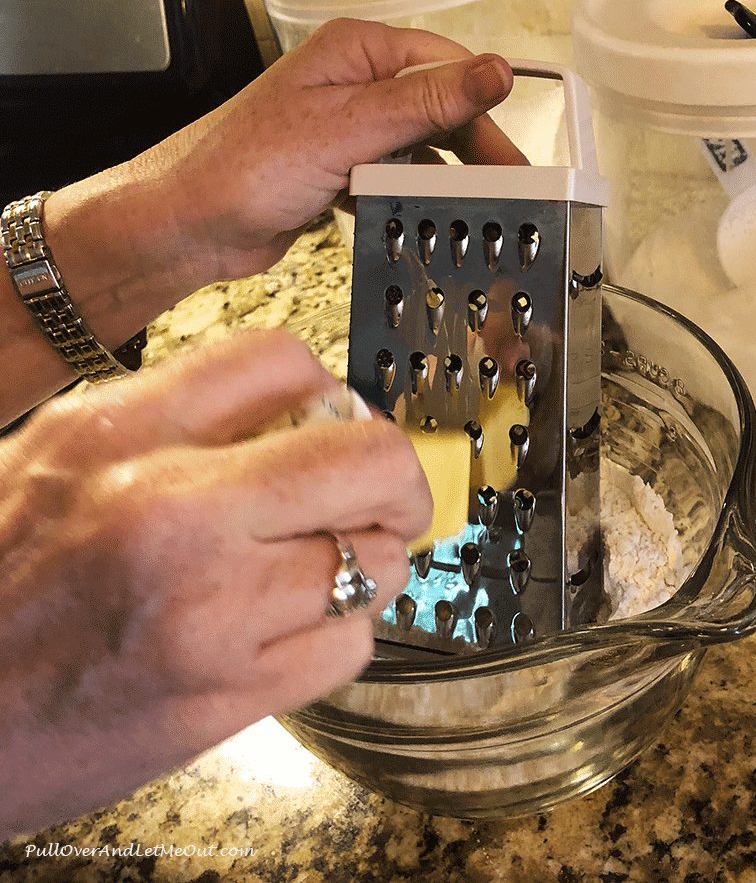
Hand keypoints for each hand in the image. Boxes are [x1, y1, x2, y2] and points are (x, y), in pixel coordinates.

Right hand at [0, 329, 430, 837]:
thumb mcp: (56, 457)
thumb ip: (176, 415)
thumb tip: (298, 406)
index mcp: (118, 436)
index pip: (280, 361)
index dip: (332, 388)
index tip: (339, 421)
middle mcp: (172, 514)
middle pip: (370, 458)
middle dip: (396, 475)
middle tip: (380, 493)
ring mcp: (211, 612)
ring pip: (379, 562)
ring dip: (371, 559)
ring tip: (326, 565)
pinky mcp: (231, 697)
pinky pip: (352, 644)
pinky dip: (344, 629)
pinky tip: (297, 625)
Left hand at [2, 19, 523, 422]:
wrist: (192, 224)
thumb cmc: (247, 166)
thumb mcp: (349, 129)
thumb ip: (425, 103)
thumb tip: (491, 74)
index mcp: (356, 54)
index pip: (443, 68)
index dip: (483, 108)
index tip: (513, 152)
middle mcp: (351, 85)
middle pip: (433, 110)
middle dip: (469, 149)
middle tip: (506, 191)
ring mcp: (343, 130)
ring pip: (415, 149)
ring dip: (440, 178)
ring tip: (471, 211)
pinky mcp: (336, 172)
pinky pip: (389, 178)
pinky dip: (408, 196)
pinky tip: (421, 217)